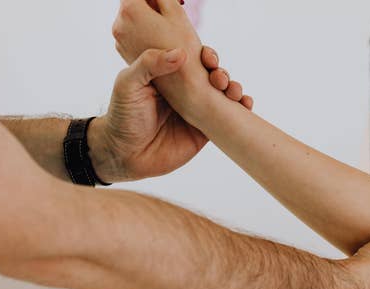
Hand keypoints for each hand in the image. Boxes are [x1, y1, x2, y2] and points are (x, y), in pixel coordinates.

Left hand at [90, 47, 251, 181]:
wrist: (124, 154)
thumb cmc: (122, 116)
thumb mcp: (129, 83)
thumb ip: (149, 64)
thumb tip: (181, 53)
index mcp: (169, 76)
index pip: (193, 58)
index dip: (205, 55)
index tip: (207, 57)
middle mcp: (185, 91)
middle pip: (212, 75)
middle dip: (221, 72)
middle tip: (218, 78)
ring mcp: (197, 111)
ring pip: (224, 94)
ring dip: (234, 88)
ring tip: (233, 92)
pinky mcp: (205, 131)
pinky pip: (228, 117)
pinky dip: (241, 108)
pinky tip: (246, 104)